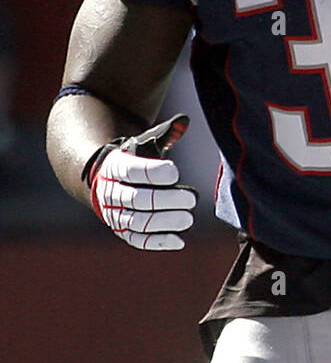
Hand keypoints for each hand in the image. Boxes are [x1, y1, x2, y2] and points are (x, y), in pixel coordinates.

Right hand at [84, 114, 196, 248]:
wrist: (107, 181)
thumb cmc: (135, 159)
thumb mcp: (145, 143)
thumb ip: (164, 134)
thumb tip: (184, 120)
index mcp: (115, 166)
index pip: (132, 171)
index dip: (153, 172)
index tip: (175, 172)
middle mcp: (111, 192)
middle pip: (136, 199)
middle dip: (166, 200)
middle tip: (191, 199)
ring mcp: (114, 214)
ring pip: (137, 222)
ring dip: (164, 222)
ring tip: (188, 218)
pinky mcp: (122, 231)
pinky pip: (137, 240)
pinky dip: (157, 242)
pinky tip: (179, 241)